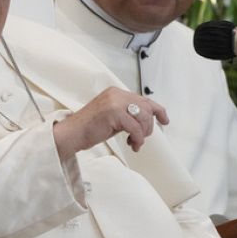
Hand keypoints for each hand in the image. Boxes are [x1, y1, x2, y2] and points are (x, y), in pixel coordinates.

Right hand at [52, 88, 167, 159]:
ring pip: (144, 118)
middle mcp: (116, 94)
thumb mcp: (112, 116)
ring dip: (143, 134)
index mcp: (116, 92)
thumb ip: (127, 113)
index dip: (158, 111)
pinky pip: (136, 128)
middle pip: (147, 108)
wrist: (71, 133)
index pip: (144, 99)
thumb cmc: (89, 128)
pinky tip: (132, 145)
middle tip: (141, 138)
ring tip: (135, 142)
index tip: (164, 120)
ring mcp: (115, 102)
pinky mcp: (114, 113)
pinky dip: (137, 139)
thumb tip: (146, 121)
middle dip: (148, 126)